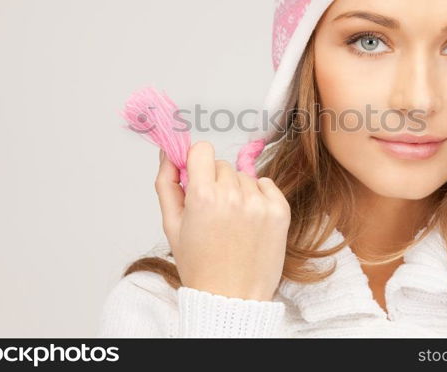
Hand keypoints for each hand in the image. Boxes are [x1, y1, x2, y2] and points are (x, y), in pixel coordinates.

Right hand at [154, 140, 290, 300]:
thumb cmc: (199, 265)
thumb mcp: (172, 225)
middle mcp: (232, 195)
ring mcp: (259, 203)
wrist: (232, 297)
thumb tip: (168, 154)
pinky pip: (267, 184)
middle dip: (215, 182)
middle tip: (213, 212)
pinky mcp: (280, 210)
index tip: (197, 177)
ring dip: (238, 191)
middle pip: (222, 165)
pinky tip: (250, 221)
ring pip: (244, 176)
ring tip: (233, 222)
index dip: (197, 162)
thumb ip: (167, 184)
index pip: (202, 150)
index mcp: (203, 196)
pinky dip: (259, 196)